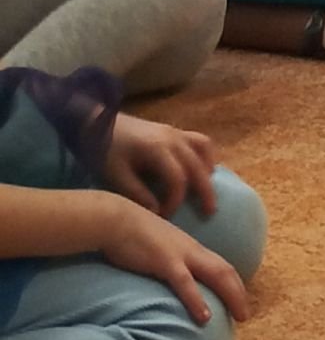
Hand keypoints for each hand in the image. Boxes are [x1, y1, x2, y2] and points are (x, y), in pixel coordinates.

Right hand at [93, 197, 249, 325]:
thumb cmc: (130, 234)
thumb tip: (168, 274)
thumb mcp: (156, 246)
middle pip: (225, 270)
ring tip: (241, 316)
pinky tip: (205, 318)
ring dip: (232, 296)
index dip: (232, 283)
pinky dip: (197, 300)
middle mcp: (191, 249)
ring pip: (216, 275)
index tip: (238, 300)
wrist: (115, 219)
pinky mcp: (164, 261)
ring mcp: (180, 254)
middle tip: (245, 315)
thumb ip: (166, 258)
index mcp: (189, 247)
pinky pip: (185, 283)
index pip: (220, 264)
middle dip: (239, 292)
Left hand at [105, 112, 219, 217]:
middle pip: (197, 166)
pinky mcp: (174, 130)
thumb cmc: (105, 150)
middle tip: (210, 212)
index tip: (165, 216)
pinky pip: (199, 141)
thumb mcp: (116, 175)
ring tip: (208, 189)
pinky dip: (205, 156)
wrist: (98, 123)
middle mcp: (173, 138)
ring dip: (208, 171)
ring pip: (204, 150)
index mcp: (157, 149)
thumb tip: (157, 213)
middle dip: (205, 191)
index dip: (175, 201)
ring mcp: (176, 132)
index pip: (177, 179)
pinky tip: (200, 169)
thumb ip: (137, 194)